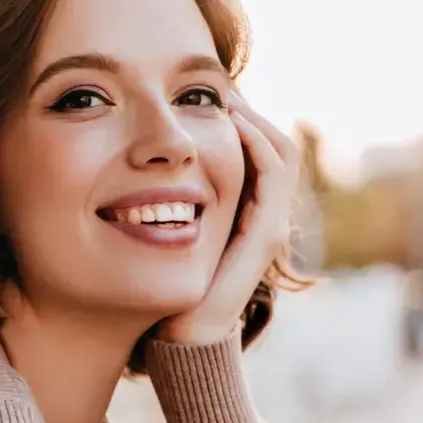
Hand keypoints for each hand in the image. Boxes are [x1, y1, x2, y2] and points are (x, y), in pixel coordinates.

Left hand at [156, 92, 298, 345]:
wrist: (182, 334)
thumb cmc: (170, 286)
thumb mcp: (171, 230)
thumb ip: (172, 200)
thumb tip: (142, 163)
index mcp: (248, 214)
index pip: (260, 151)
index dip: (241, 120)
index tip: (207, 97)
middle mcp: (266, 217)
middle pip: (277, 145)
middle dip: (250, 113)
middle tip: (219, 88)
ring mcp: (270, 226)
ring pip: (281, 153)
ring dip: (255, 119)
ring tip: (226, 97)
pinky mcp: (264, 236)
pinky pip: (272, 175)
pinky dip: (256, 143)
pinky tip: (231, 123)